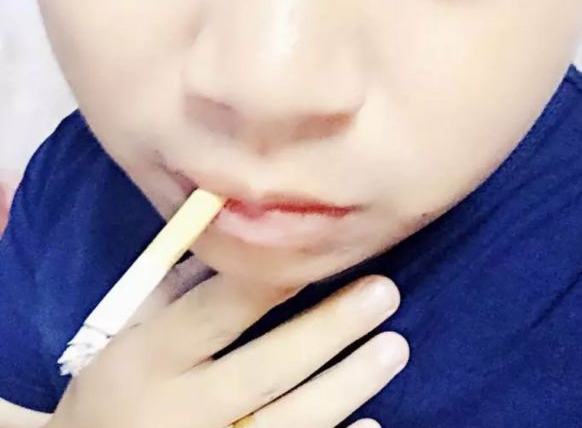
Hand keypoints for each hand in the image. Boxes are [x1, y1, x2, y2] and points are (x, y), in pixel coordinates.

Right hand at [49, 274, 408, 427]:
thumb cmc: (114, 388)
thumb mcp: (125, 334)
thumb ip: (176, 291)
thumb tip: (240, 246)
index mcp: (148, 359)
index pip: (216, 311)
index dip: (271, 279)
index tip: (322, 249)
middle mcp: (179, 411)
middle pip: (266, 368)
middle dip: (330, 328)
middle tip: (384, 292)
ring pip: (289, 423)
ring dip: (348, 385)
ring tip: (393, 347)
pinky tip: (372, 424)